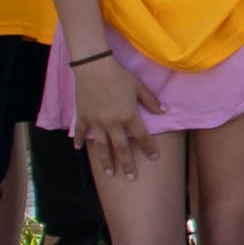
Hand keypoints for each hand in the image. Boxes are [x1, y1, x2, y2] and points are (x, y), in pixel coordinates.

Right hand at [73, 52, 153, 181]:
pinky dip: (80, 141)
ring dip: (106, 161)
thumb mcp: (139, 86)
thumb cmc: (119, 74)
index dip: (149, 147)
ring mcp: (97, 121)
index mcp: (129, 115)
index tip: (154, 157)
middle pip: (121, 148)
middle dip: (127, 164)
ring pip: (102, 146)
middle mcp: (113, 122)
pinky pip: (82, 132)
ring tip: (109, 173)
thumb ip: (151, 101)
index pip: (142, 136)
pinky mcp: (83, 117)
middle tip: (131, 178)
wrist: (94, 66)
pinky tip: (79, 150)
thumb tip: (164, 111)